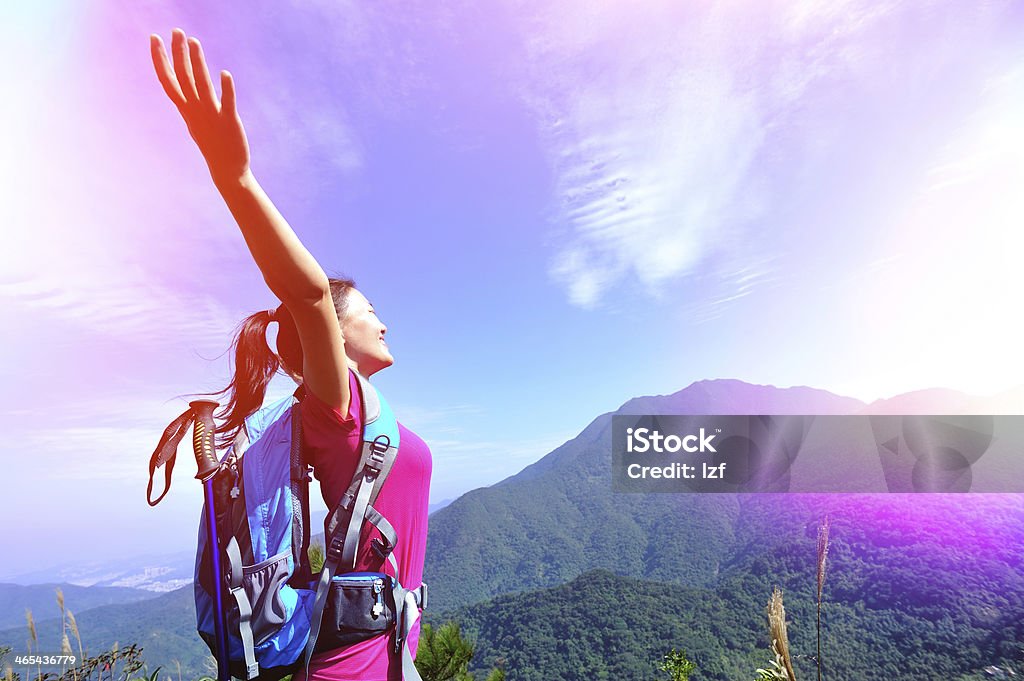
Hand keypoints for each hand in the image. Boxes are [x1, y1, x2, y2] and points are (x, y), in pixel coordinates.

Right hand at [151, 29, 250, 185]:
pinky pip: (227, 103)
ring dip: (197, 63)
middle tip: (176, 31)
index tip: (154, 37)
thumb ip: (190, 102)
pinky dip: (226, 89)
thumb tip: (186, 87)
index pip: (168, 80)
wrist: (227, 171)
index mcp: (186, 110)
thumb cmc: (212, 144)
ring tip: (194, 42)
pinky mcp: (229, 122)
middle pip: (183, 78)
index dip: (159, 59)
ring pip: (201, 86)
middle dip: (178, 54)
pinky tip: (225, 73)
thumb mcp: (195, 121)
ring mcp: (211, 116)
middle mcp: (195, 111)